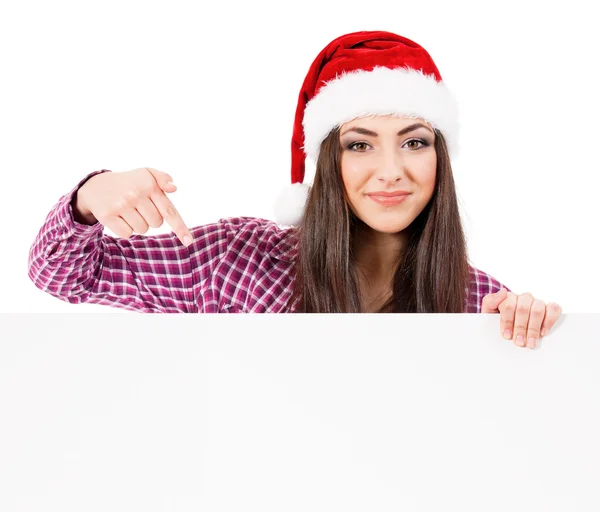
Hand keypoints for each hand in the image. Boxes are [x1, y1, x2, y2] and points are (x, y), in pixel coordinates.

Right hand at [73, 167, 193, 246]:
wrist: (96, 185)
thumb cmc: (130, 182)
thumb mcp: (146, 174)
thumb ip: (163, 178)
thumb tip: (174, 188)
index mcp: (149, 184)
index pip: (169, 210)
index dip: (180, 228)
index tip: (188, 242)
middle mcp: (135, 194)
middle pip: (156, 224)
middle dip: (151, 219)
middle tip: (139, 208)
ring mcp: (121, 205)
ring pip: (142, 230)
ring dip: (138, 224)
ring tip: (129, 211)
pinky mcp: (107, 215)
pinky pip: (127, 234)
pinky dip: (125, 229)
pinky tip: (119, 217)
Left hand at [481, 289, 561, 348]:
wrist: (507, 329)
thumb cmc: (498, 321)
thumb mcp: (488, 313)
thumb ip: (490, 301)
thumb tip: (503, 292)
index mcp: (509, 298)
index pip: (508, 305)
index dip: (507, 321)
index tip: (506, 335)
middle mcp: (524, 298)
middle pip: (523, 309)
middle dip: (520, 327)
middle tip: (519, 342)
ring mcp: (537, 302)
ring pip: (538, 309)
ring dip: (533, 328)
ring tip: (530, 342)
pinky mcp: (550, 308)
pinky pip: (554, 309)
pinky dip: (549, 321)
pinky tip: (543, 332)